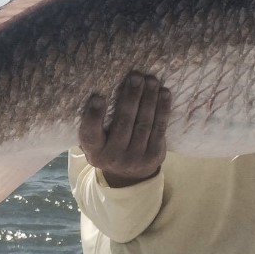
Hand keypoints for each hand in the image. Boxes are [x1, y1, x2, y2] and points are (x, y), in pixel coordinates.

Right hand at [78, 72, 170, 187]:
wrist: (128, 176)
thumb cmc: (107, 147)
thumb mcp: (95, 142)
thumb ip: (94, 123)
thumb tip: (98, 87)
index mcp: (95, 152)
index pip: (90, 135)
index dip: (93, 117)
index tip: (98, 98)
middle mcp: (113, 157)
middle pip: (123, 124)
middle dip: (131, 98)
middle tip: (135, 77)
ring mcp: (135, 158)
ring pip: (143, 124)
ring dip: (149, 99)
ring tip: (151, 80)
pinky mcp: (154, 155)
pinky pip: (159, 129)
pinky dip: (162, 109)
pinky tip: (164, 93)